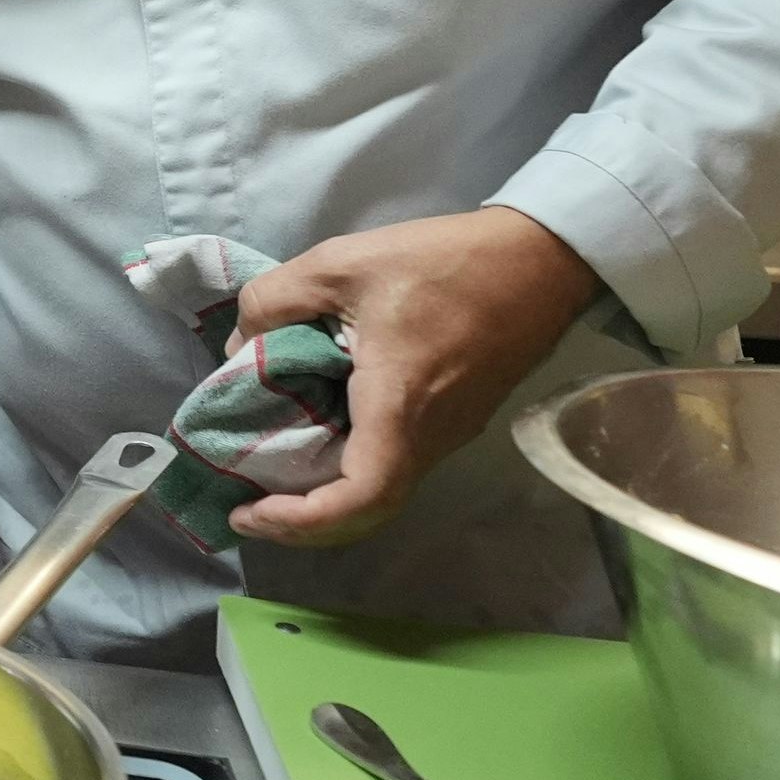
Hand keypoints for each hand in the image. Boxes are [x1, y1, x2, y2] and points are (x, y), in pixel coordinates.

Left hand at [225, 205, 600, 546]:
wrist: (540, 258)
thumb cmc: (444, 261)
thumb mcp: (338, 264)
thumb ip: (273, 303)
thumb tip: (239, 348)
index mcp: (401, 408)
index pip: (359, 500)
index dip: (299, 522)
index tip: (249, 511)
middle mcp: (432, 437)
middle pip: (367, 509)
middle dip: (302, 519)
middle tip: (246, 500)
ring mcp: (451, 433)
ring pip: (383, 486)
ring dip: (327, 493)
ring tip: (270, 470)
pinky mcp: (459, 419)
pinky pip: (398, 458)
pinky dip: (352, 464)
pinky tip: (318, 431)